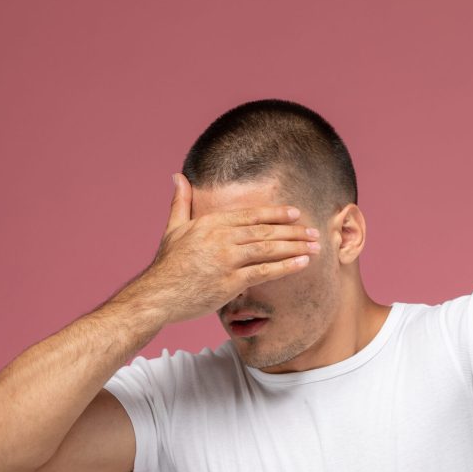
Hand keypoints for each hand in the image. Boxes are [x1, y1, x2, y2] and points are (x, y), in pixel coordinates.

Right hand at [127, 173, 319, 324]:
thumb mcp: (173, 228)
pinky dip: (286, 266)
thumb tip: (177, 176)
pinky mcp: (231, 281)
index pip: (251, 215)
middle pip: (265, 230)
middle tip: (314, 231)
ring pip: (269, 248)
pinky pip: (265, 271)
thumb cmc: (167, 265)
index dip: (276, 214)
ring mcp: (227, 259)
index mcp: (211, 222)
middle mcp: (221, 237)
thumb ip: (181, 202)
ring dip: (295, 246)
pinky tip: (303, 263)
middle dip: (293, 230)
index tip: (295, 214)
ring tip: (315, 247)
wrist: (157, 295)